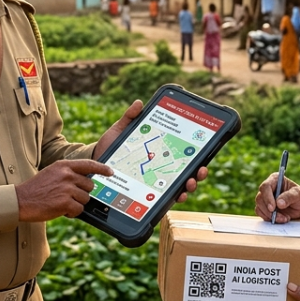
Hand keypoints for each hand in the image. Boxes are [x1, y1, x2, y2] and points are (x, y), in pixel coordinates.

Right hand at [16, 159, 111, 221]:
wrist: (20, 200)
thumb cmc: (36, 189)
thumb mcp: (52, 173)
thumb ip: (68, 173)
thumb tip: (85, 181)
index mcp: (64, 166)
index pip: (89, 164)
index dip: (102, 168)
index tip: (110, 172)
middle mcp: (67, 175)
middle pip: (90, 185)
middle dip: (82, 193)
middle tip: (68, 196)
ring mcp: (67, 189)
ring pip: (85, 199)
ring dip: (76, 204)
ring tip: (61, 202)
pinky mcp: (65, 203)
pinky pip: (79, 210)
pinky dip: (71, 212)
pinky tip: (60, 209)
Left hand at [93, 99, 207, 203]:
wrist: (96, 163)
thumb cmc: (111, 146)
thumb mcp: (121, 131)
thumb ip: (130, 117)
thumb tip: (138, 103)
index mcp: (160, 151)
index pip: (182, 153)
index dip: (196, 154)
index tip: (203, 152)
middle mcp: (162, 167)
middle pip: (187, 171)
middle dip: (199, 172)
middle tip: (200, 170)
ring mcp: (156, 181)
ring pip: (180, 186)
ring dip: (190, 185)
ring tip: (190, 183)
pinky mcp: (148, 193)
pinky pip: (165, 198)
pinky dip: (175, 198)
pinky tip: (178, 196)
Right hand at [254, 173, 299, 223]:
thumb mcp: (298, 194)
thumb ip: (289, 197)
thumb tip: (279, 203)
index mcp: (274, 180)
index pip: (265, 186)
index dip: (267, 197)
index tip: (273, 207)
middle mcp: (268, 188)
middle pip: (260, 198)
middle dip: (268, 210)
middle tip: (279, 217)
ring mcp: (265, 198)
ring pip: (259, 207)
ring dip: (270, 215)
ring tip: (283, 218)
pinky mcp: (265, 208)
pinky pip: (261, 213)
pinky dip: (269, 218)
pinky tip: (280, 219)